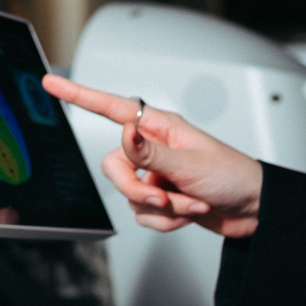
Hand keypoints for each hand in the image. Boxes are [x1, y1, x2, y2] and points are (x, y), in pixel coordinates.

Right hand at [43, 73, 263, 236]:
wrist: (253, 210)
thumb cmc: (232, 176)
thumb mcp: (191, 164)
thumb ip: (151, 153)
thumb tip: (124, 132)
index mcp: (160, 128)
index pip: (112, 108)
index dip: (79, 96)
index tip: (51, 84)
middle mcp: (153, 149)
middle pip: (114, 167)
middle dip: (137, 190)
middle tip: (164, 198)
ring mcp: (154, 175)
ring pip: (128, 195)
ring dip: (162, 208)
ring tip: (190, 203)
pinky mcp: (159, 199)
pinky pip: (142, 215)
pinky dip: (167, 221)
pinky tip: (189, 213)